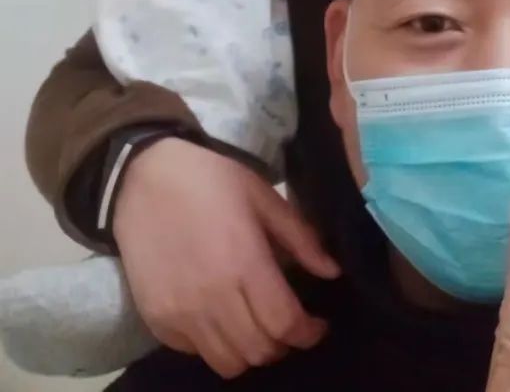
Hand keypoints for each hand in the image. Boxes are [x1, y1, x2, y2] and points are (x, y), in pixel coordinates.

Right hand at [113, 138, 339, 379]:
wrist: (144, 178)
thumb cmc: (211, 180)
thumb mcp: (263, 196)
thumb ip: (301, 238)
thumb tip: (332, 272)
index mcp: (244, 263)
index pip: (284, 323)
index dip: (309, 333)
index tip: (318, 326)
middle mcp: (212, 298)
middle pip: (259, 351)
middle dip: (284, 344)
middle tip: (289, 323)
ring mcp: (181, 314)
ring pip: (228, 363)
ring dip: (250, 352)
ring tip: (257, 326)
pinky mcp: (157, 321)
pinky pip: (196, 353)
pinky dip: (216, 345)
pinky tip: (222, 318)